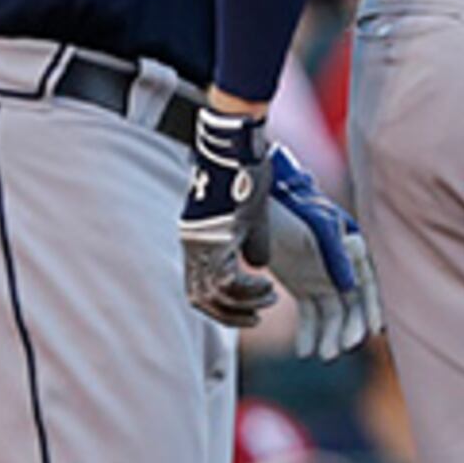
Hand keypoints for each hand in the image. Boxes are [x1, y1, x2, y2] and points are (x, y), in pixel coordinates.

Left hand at [180, 106, 277, 326]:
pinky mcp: (216, 239)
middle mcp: (193, 246)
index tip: (245, 312)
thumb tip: (257, 266)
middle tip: (257, 316)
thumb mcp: (249, 217)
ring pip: (214, 294)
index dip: (220, 307)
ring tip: (270, 298)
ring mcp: (202, 243)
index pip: (198, 289)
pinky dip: (248, 291)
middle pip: (201, 298)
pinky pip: (227, 281)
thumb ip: (251, 243)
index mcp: (197, 241)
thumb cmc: (244, 174)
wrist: (233, 146)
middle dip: (230, 315)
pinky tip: (268, 287)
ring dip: (244, 304)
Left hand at [262, 150, 382, 359]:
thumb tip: (352, 286)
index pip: (370, 284)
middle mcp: (343, 269)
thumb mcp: (317, 226)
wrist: (263, 204)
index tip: (375, 331)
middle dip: (350, 329)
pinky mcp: (303, 287)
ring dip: (330, 336)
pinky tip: (305, 351)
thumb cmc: (296, 209)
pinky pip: (310, 315)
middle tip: (341, 349)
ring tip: (323, 355)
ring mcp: (323, 280)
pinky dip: (309, 334)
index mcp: (353, 251)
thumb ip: (335, 252)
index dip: (374, 308)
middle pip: (353, 305)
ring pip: (332, 315)